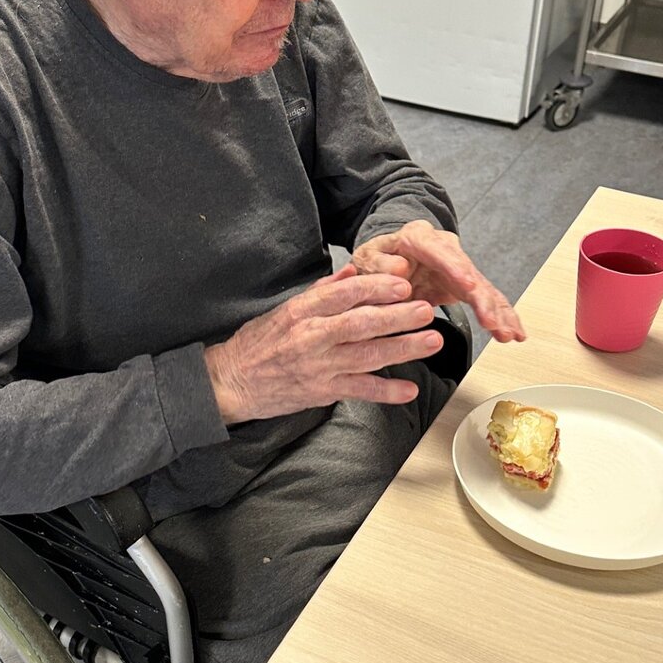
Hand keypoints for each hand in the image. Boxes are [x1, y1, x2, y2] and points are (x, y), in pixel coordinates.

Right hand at [204, 264, 443, 424]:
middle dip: (398, 316)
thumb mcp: (285, 309)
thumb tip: (352, 271)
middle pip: (362, 323)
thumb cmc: (258, 343)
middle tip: (426, 310)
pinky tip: (408, 390)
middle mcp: (312, 337)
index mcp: (303, 311)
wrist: (232, 382)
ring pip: (367, 355)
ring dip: (402, 348)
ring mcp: (318, 366)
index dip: (377, 288)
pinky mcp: (322, 392)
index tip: (403, 284)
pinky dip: (385, 391)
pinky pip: (359, 390)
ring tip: (431, 341)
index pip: (345, 294)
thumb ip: (322, 291)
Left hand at [352, 220, 525, 341]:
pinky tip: (514, 331)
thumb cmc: (378, 257)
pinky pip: (486, 300)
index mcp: (419, 238)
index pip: (440, 252)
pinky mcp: (465, 284)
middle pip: (469, 272)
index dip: (456, 269)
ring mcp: (459, 266)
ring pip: (483, 288)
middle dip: (483, 299)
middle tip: (493, 322)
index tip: (468, 285)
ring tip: (510, 333)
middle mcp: (445, 249)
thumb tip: (400, 270)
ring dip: (498, 312)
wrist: (390, 253)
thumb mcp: (367, 258)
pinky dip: (500, 316)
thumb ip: (380, 263)